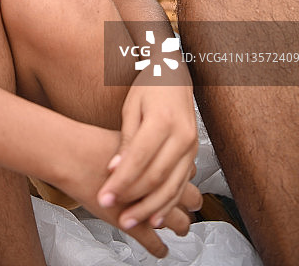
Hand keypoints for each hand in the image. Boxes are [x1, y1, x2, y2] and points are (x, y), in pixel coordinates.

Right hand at [56, 123, 199, 259]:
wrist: (77, 158)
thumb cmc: (98, 146)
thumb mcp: (129, 135)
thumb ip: (146, 145)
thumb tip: (151, 146)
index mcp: (164, 160)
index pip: (188, 173)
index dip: (184, 178)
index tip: (181, 180)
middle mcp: (164, 185)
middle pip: (192, 198)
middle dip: (190, 204)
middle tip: (188, 206)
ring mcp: (153, 207)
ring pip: (180, 223)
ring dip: (180, 227)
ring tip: (178, 229)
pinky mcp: (137, 226)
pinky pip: (156, 244)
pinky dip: (160, 248)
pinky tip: (160, 249)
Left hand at [96, 81, 199, 229]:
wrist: (175, 76)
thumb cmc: (149, 87)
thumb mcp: (131, 107)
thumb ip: (126, 140)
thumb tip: (115, 170)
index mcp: (162, 120)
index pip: (139, 159)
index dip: (121, 182)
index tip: (105, 197)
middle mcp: (182, 135)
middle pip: (156, 176)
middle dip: (134, 200)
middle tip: (115, 214)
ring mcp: (191, 146)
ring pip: (172, 186)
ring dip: (151, 208)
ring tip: (131, 222)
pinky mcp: (194, 154)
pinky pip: (181, 184)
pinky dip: (168, 203)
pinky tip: (155, 217)